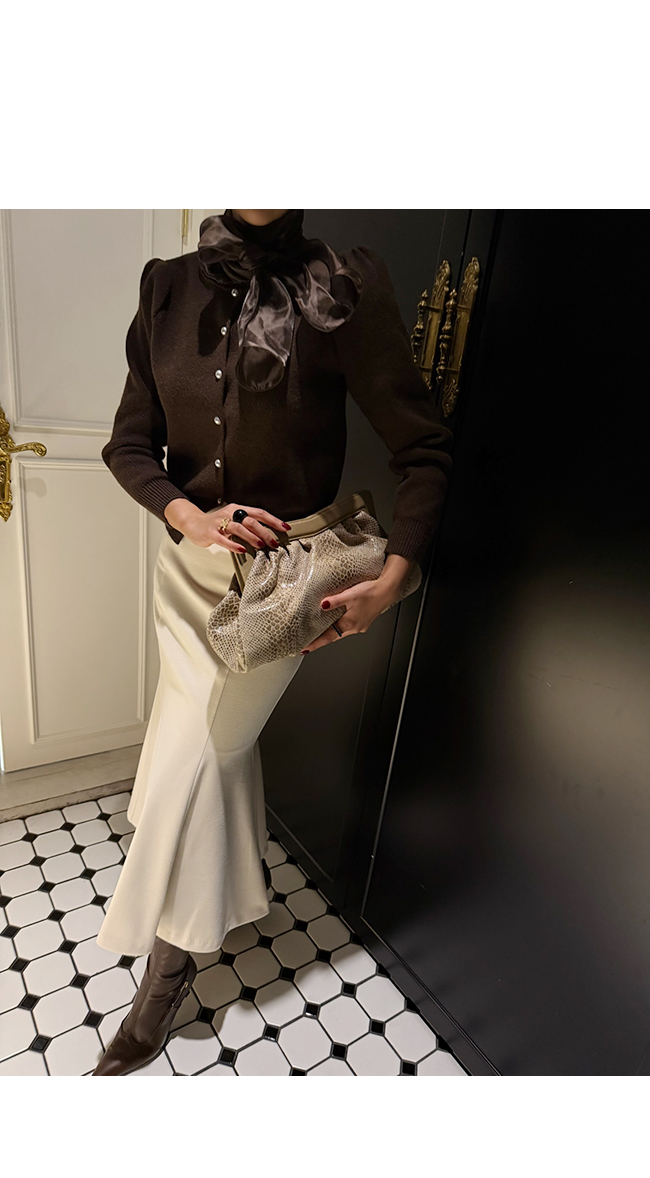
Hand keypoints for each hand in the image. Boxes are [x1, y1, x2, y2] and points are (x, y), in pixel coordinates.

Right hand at [163, 498, 290, 552]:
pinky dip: (234, 545)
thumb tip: (267, 536)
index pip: (259, 513)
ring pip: (239, 528)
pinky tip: (242, 550)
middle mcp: (230, 513)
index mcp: (238, 509)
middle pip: (251, 520)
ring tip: (261, 546)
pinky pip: (224, 539)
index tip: (285, 528)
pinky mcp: (211, 533)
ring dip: (252, 537)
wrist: (194, 523)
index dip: (273, 520)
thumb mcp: (234, 521)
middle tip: (274, 542)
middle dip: (265, 532)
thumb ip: (248, 526)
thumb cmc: (217, 524)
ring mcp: (220, 522)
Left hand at [300, 553, 417, 653]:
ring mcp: (360, 625)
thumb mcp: (349, 595)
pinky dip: (340, 626)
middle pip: (333, 636)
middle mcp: (355, 628)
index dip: (315, 644)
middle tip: (309, 642)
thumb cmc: (371, 592)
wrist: (388, 590)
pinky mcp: (363, 621)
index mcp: (349, 624)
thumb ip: (334, 601)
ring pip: (341, 632)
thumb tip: (321, 605)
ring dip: (331, 632)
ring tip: (319, 631)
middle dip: (321, 640)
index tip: (304, 649)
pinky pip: (348, 626)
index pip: (327, 637)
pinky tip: (337, 620)